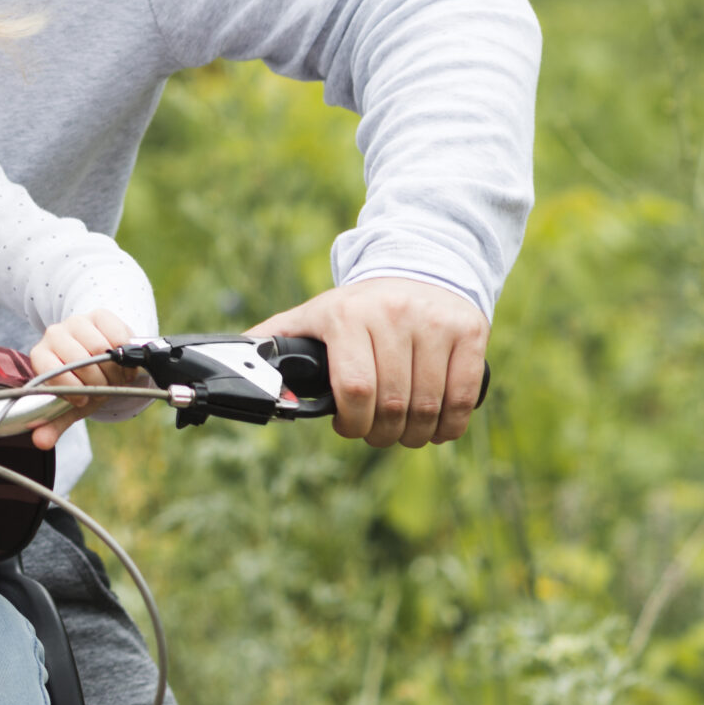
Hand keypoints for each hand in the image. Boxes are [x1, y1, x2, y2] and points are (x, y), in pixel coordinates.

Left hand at [25, 309, 140, 450]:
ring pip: (100, 348)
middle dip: (98, 382)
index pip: (50, 371)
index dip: (71, 389)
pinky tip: (125, 362)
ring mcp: (76, 322)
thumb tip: (40, 442)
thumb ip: (54, 423)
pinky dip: (125, 353)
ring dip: (114, 370)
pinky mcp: (99, 314)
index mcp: (40, 356)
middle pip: (80, 361)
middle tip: (105, 389)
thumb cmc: (81, 383)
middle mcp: (54, 335)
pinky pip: (116, 334)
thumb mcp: (69, 405)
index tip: (83, 399)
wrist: (99, 357)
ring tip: (117, 378)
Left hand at [255, 276, 486, 447]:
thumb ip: (275, 339)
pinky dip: (451, 425)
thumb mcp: (314, 314)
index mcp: (346, 316)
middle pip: (393, 403)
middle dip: (382, 434)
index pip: (355, 388)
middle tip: (377, 436)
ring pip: (429, 405)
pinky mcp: (470, 332)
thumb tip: (233, 362)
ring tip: (405, 434)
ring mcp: (435, 323)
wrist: (417, 268)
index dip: (353, 423)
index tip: (348, 428)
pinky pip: (465, 395)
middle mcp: (393, 316)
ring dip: (416, 435)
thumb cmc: (358, 306)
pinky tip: (437, 428)